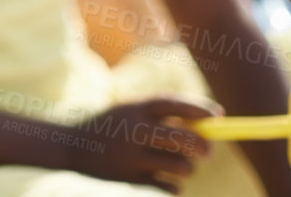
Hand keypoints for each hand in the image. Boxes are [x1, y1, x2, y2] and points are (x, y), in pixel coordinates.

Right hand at [71, 97, 218, 193]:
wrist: (71, 147)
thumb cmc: (113, 127)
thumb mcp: (131, 113)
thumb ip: (163, 117)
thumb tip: (208, 124)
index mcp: (135, 108)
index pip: (173, 104)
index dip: (199, 108)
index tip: (219, 115)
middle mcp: (134, 131)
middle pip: (182, 138)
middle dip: (203, 146)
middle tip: (208, 152)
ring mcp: (131, 157)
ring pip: (181, 166)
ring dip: (187, 168)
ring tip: (180, 166)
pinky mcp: (130, 180)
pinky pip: (168, 187)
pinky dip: (172, 185)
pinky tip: (161, 180)